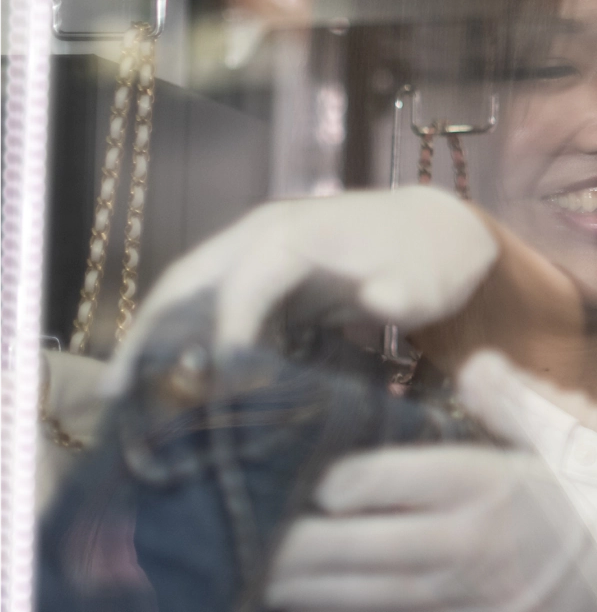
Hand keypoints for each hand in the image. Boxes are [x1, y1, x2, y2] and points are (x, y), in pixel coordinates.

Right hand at [105, 187, 498, 393]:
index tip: (215, 386)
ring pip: (187, 294)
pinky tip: (165, 385)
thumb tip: (381, 301)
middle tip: (122, 394)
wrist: (437, 235)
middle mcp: (260, 237)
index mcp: (295, 234)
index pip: (245, 283)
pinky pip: (207, 306)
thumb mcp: (428, 280)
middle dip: (153, 333)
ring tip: (125, 400)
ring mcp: (252, 255)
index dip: (227, 331)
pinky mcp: (256, 279)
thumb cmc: (432, 261)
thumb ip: (403, 292)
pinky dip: (183, 341)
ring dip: (155, 340)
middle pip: (188, 281)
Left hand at [265, 351, 596, 611]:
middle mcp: (460, 547)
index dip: (317, 475)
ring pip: (349, 596)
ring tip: (241, 564)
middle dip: (277, 540)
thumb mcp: (578, 432)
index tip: (286, 458)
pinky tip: (299, 594)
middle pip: (339, 550)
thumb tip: (473, 366)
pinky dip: (336, 605)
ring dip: (290, 583)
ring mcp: (457, 595)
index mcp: (483, 487)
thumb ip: (516, 400)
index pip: (366, 484)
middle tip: (230, 518)